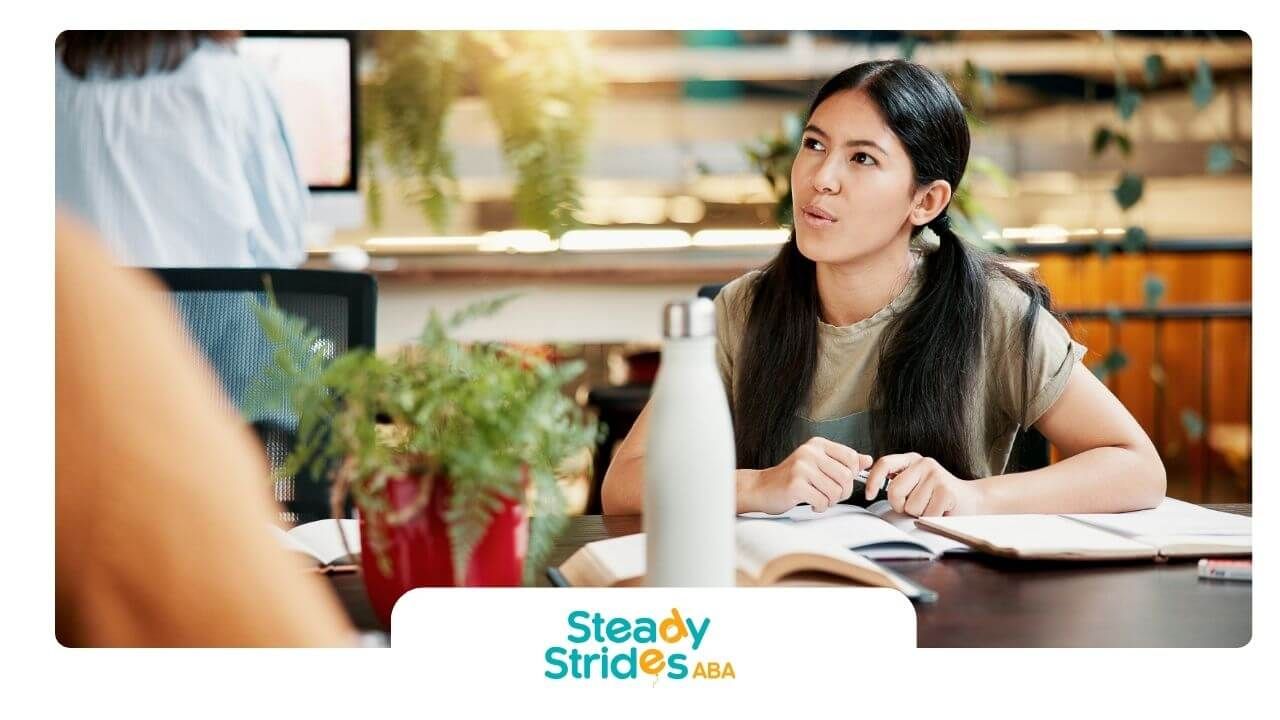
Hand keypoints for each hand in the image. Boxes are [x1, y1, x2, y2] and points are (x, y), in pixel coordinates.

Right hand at [743, 437, 872, 513]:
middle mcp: (810, 452)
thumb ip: (842, 461)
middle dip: (842, 492)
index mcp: (817, 445)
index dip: (851, 475)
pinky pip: (822, 502)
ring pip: (835, 492)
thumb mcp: (817, 464)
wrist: (761, 488)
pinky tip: (810, 503)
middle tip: (829, 495)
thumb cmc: (791, 478)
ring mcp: (802, 468)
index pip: (851, 458)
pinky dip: (819, 507)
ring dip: (830, 501)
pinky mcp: (796, 485)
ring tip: (817, 498)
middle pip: (846, 477)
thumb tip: (867, 460)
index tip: (841, 481)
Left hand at [863, 453, 984, 516]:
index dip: (873, 480)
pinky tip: (941, 510)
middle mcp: (923, 463)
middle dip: (901, 505)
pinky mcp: (946, 490)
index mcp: (912, 460)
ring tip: (932, 506)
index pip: (885, 464)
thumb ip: (898, 482)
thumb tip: (870, 489)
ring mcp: (936, 475)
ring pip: (910, 506)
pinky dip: (931, 518)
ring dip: (919, 513)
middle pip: (895, 491)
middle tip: (915, 505)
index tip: (869, 494)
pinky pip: (926, 514)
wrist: (973, 500)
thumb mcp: (916, 483)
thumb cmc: (939, 496)